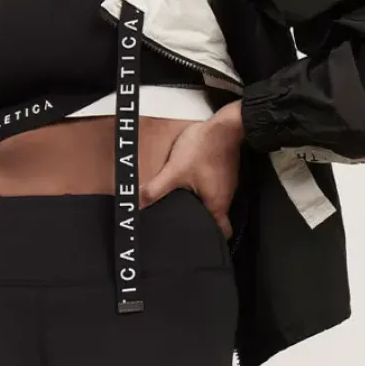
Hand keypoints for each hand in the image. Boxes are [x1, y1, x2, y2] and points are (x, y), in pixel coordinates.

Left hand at [141, 101, 243, 237]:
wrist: (225, 125)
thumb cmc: (204, 150)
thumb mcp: (174, 171)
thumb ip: (155, 190)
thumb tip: (137, 206)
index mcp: (217, 205)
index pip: (222, 233)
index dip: (211, 239)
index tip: (196, 239)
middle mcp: (226, 197)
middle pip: (216, 218)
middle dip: (200, 221)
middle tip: (182, 221)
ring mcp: (227, 182)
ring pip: (214, 200)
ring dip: (201, 202)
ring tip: (183, 202)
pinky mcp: (225, 170)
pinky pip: (214, 185)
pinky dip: (204, 187)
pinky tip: (191, 181)